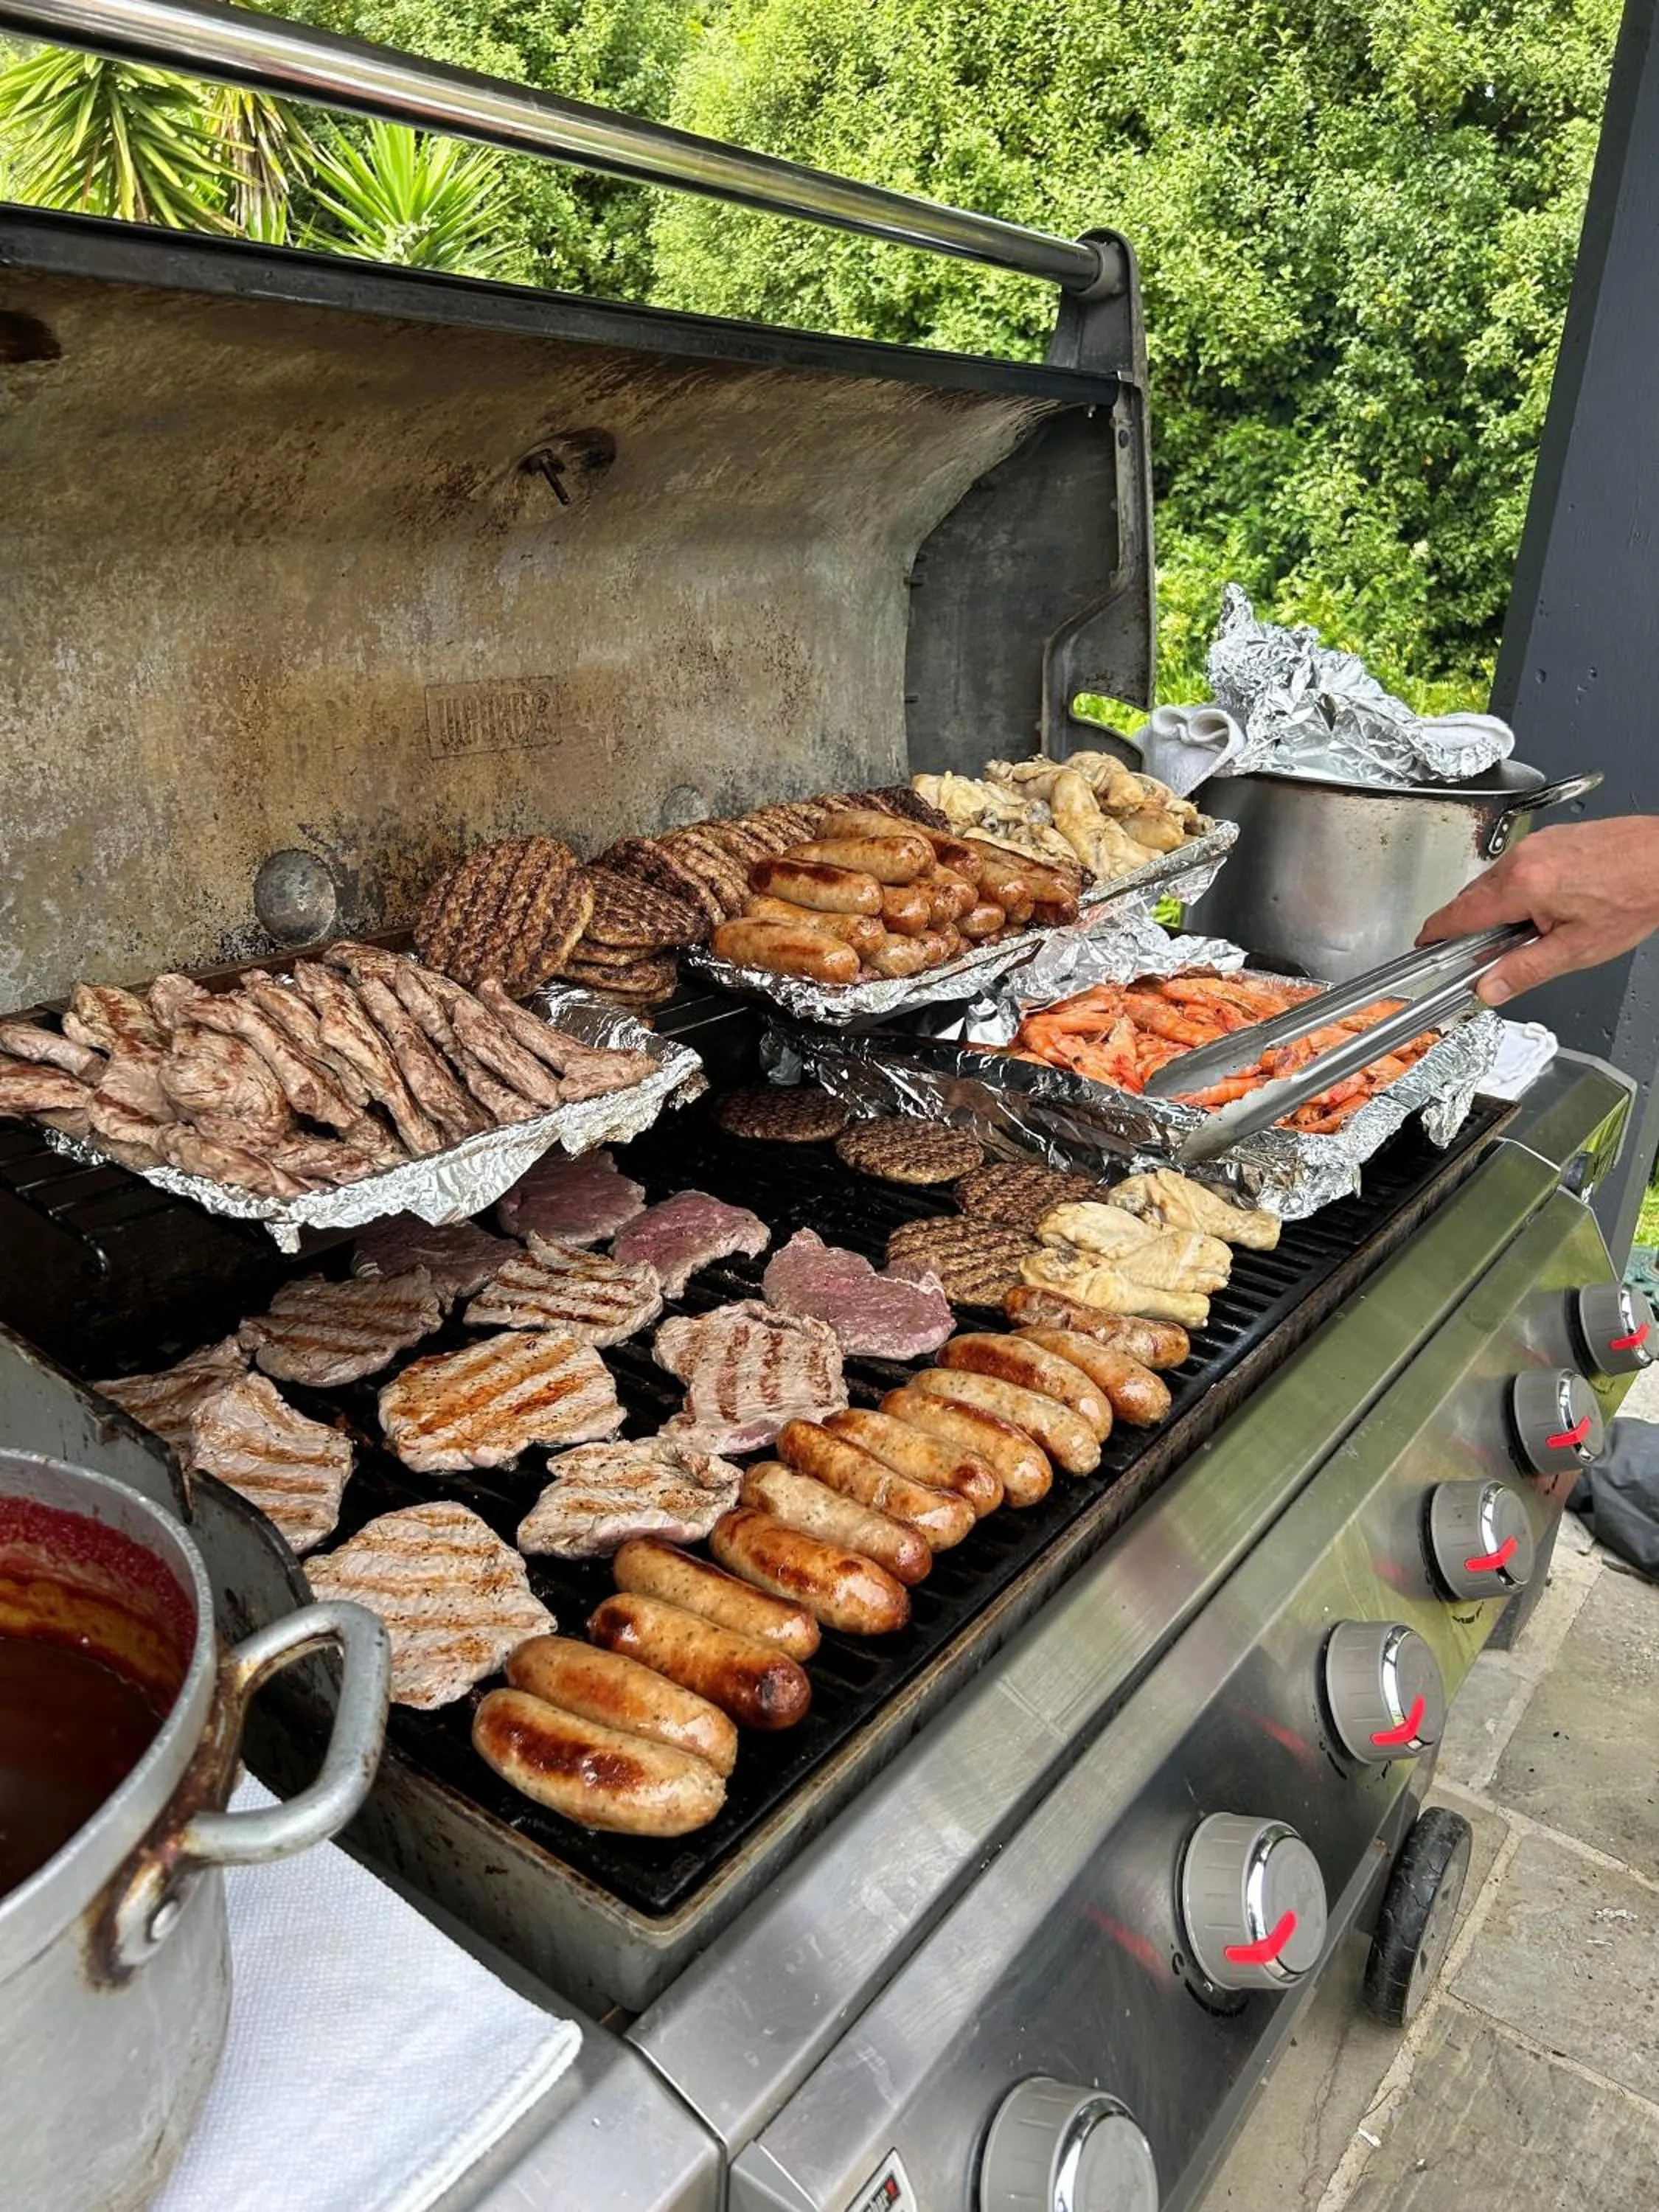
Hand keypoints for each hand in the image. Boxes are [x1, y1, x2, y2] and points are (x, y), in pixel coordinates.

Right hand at [1416, 817, 1658, 1003]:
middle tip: (1487, 955)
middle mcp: (1524, 858)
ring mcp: (1539, 843)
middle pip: (1474, 896)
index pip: (1459, 913)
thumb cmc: (1635, 896)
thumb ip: (1525, 971)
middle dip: (1472, 926)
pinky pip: (1519, 866)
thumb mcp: (1578, 949)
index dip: (1436, 932)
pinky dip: (1519, 889)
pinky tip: (1547, 907)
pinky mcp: (1554, 837)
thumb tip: (1489, 988)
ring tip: (1531, 932)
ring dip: (1499, 908)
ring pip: (1497, 881)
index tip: (1424, 943)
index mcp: (1522, 886)